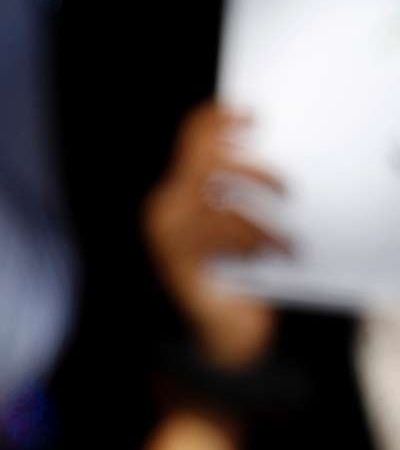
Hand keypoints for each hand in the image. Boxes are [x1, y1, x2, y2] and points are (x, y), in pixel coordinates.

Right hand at [143, 102, 286, 371]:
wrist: (220, 334)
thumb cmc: (234, 276)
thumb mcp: (231, 226)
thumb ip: (232, 192)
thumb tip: (259, 152)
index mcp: (173, 193)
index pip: (191, 135)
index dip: (219, 117)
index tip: (253, 116)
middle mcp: (162, 209)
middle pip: (208, 160)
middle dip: (254, 170)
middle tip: (286, 189)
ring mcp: (166, 234)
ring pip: (223, 200)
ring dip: (264, 221)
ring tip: (285, 241)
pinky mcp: (179, 258)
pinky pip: (225, 233)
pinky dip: (256, 243)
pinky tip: (267, 257)